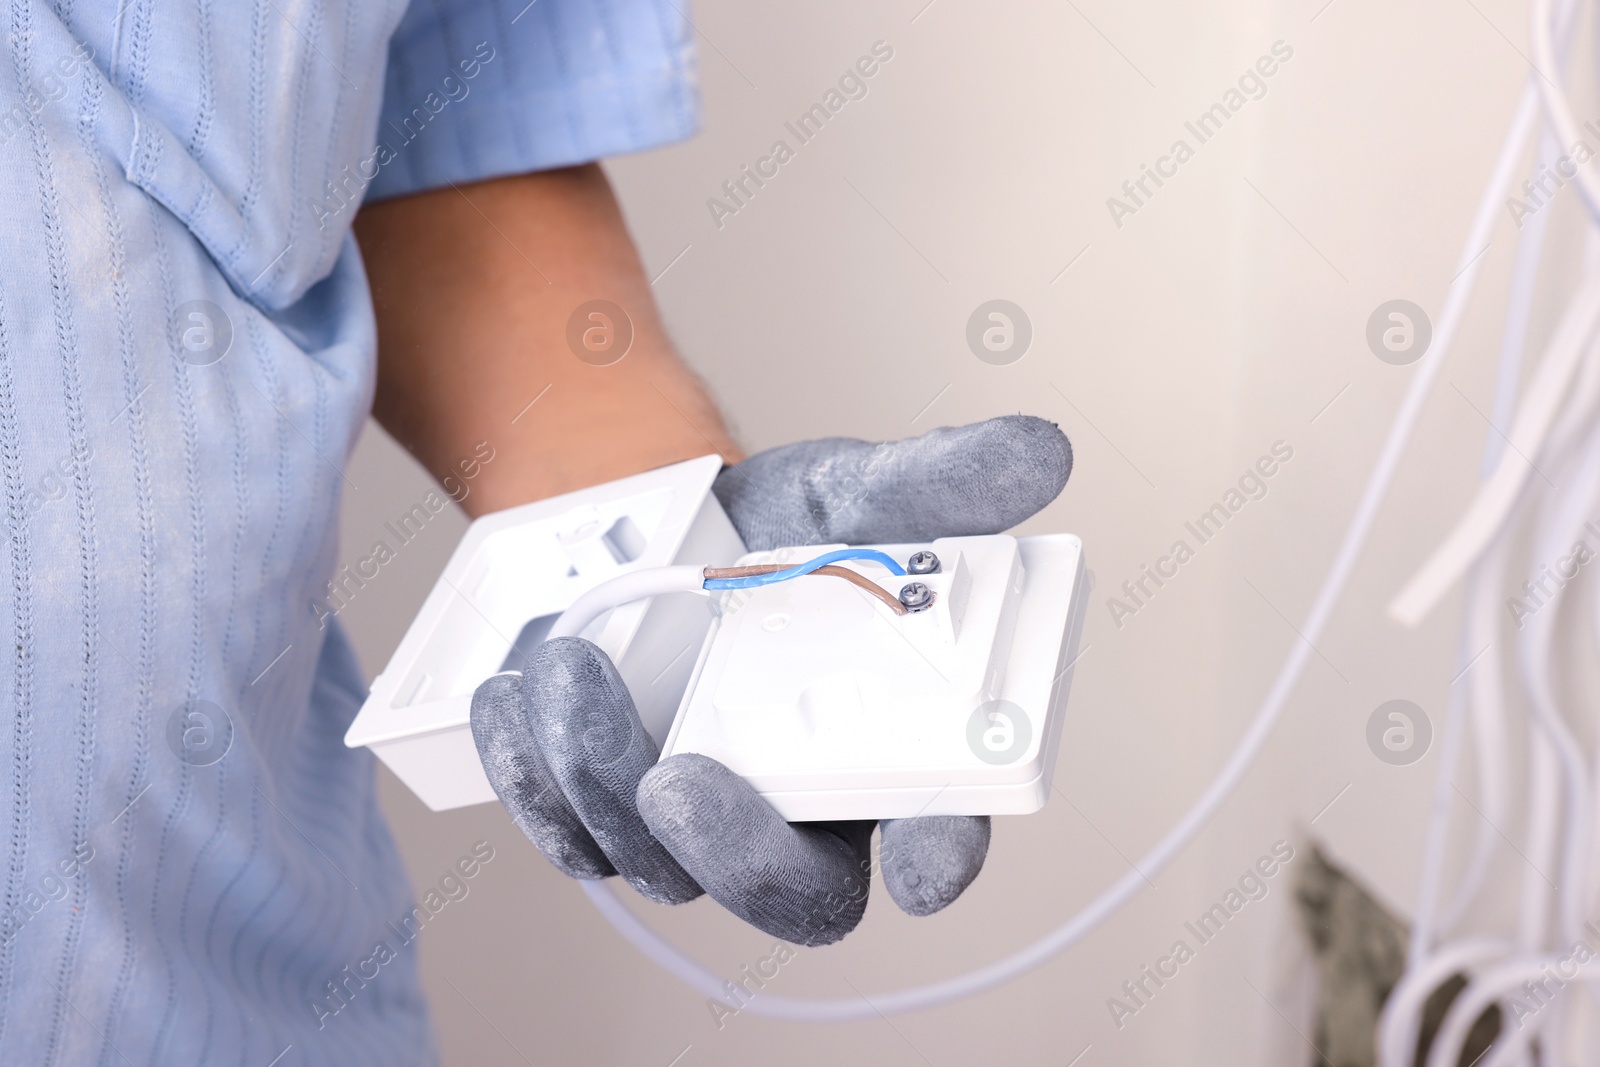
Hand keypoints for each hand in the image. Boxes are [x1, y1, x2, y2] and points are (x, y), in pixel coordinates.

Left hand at [470, 415, 1071, 943]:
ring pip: (658, 864)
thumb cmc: (781, 531)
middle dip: (738, 853)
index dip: (940, 854)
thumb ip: (940, 484)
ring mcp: (702, 820)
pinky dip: (531, 773)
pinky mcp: (610, 811)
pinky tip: (515, 696)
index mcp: (895, 752)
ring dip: (601, 777)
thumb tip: (1038, 450)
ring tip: (568, 664)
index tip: (927, 857)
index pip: (940, 830)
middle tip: (682, 779)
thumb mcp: (855, 495)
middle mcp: (804, 808)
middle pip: (796, 896)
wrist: (664, 527)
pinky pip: (567, 832)